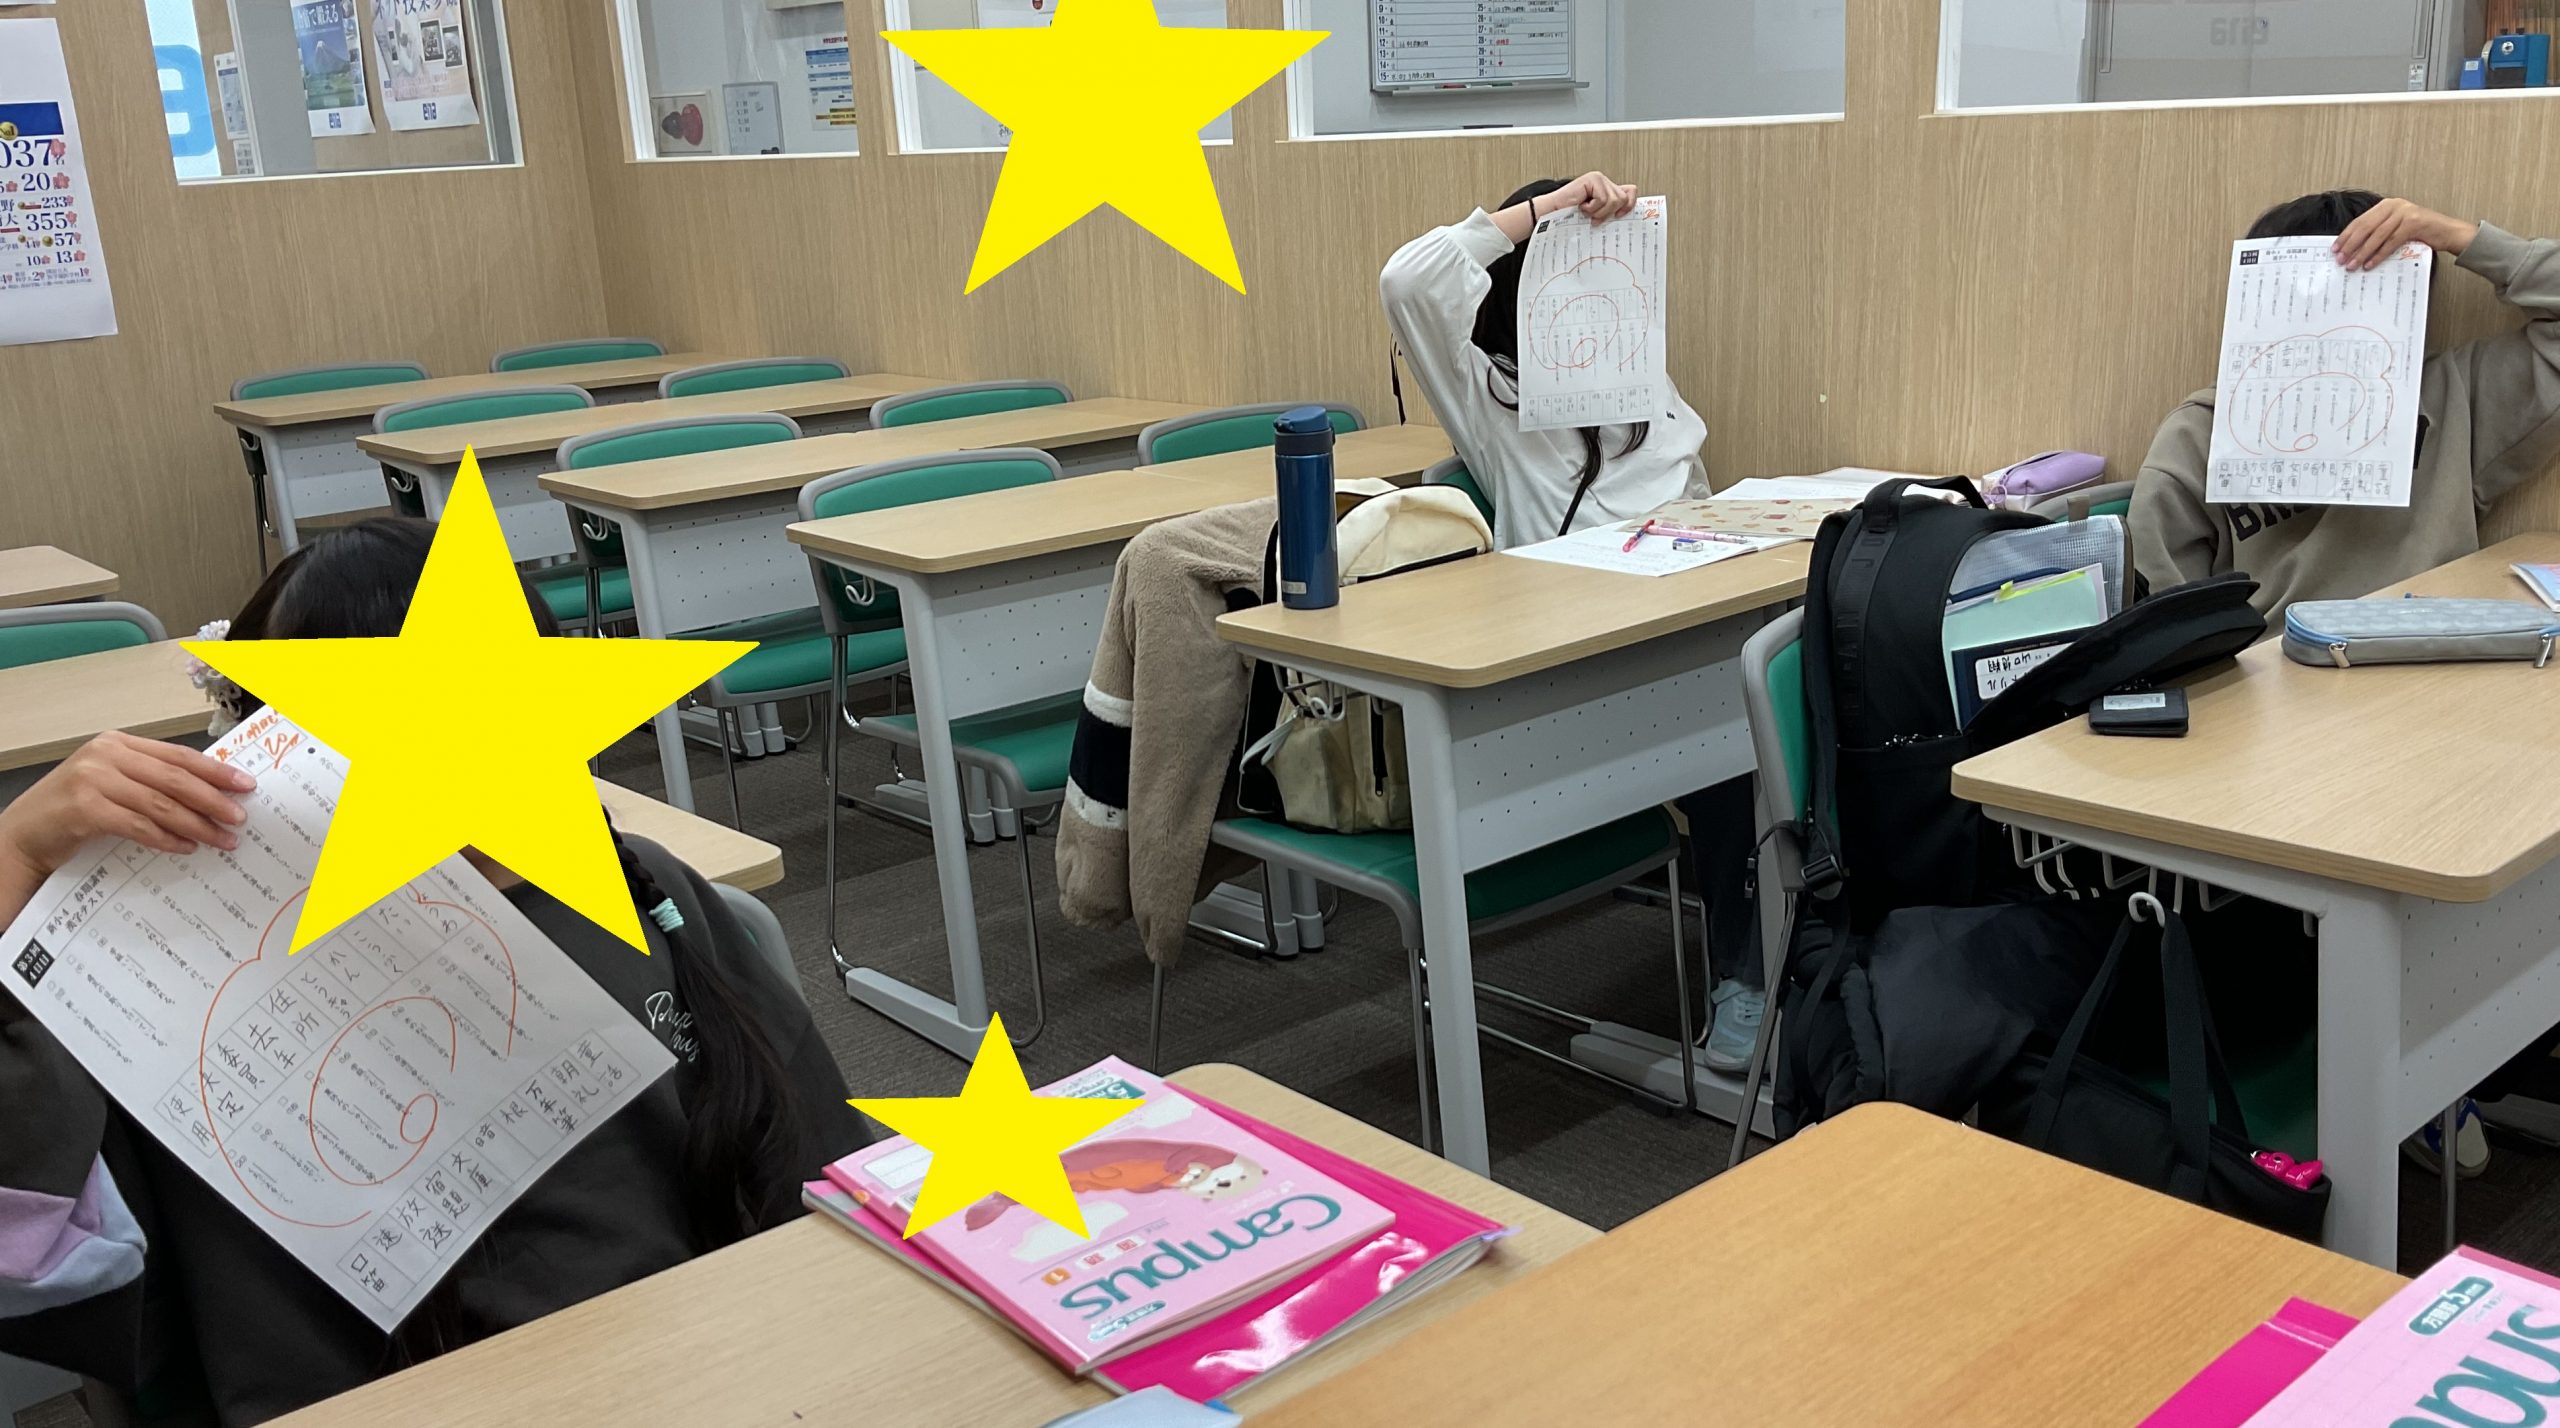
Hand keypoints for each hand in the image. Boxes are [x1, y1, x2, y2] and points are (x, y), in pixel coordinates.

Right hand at [0, 733, 254, 883]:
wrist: (25, 833)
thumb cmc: (73, 809)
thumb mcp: (112, 783)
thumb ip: (150, 781)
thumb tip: (209, 793)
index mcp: (118, 744)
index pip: (178, 755)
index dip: (215, 770)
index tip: (245, 785)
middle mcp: (106, 755)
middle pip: (174, 778)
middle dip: (212, 799)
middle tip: (239, 817)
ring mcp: (93, 780)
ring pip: (160, 803)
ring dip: (196, 824)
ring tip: (221, 839)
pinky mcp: (85, 808)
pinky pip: (139, 825)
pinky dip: (166, 838)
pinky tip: (186, 847)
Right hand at [1543, 172, 1639, 226]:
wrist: (1552, 213)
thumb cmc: (1571, 217)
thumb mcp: (1596, 216)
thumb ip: (1610, 212)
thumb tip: (1625, 216)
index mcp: (1607, 189)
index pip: (1630, 192)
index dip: (1630, 204)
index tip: (1620, 215)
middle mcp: (1605, 182)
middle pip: (1623, 198)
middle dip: (1609, 213)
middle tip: (1595, 218)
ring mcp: (1599, 179)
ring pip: (1614, 200)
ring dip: (1599, 211)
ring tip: (1587, 212)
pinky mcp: (1592, 179)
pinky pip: (1603, 198)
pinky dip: (1592, 207)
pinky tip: (1582, 205)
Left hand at [2335, 198, 2477, 270]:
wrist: (2447, 232)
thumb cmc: (2419, 232)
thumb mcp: (2395, 227)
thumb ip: (2378, 231)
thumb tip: (2352, 248)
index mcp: (2386, 205)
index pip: (2360, 221)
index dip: (2346, 236)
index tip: (2334, 249)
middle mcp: (2394, 206)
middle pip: (2366, 227)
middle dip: (2351, 245)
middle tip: (2340, 259)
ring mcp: (2405, 213)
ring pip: (2377, 235)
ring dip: (2362, 252)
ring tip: (2352, 265)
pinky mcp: (2414, 223)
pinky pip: (2391, 242)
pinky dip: (2379, 255)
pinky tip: (2370, 264)